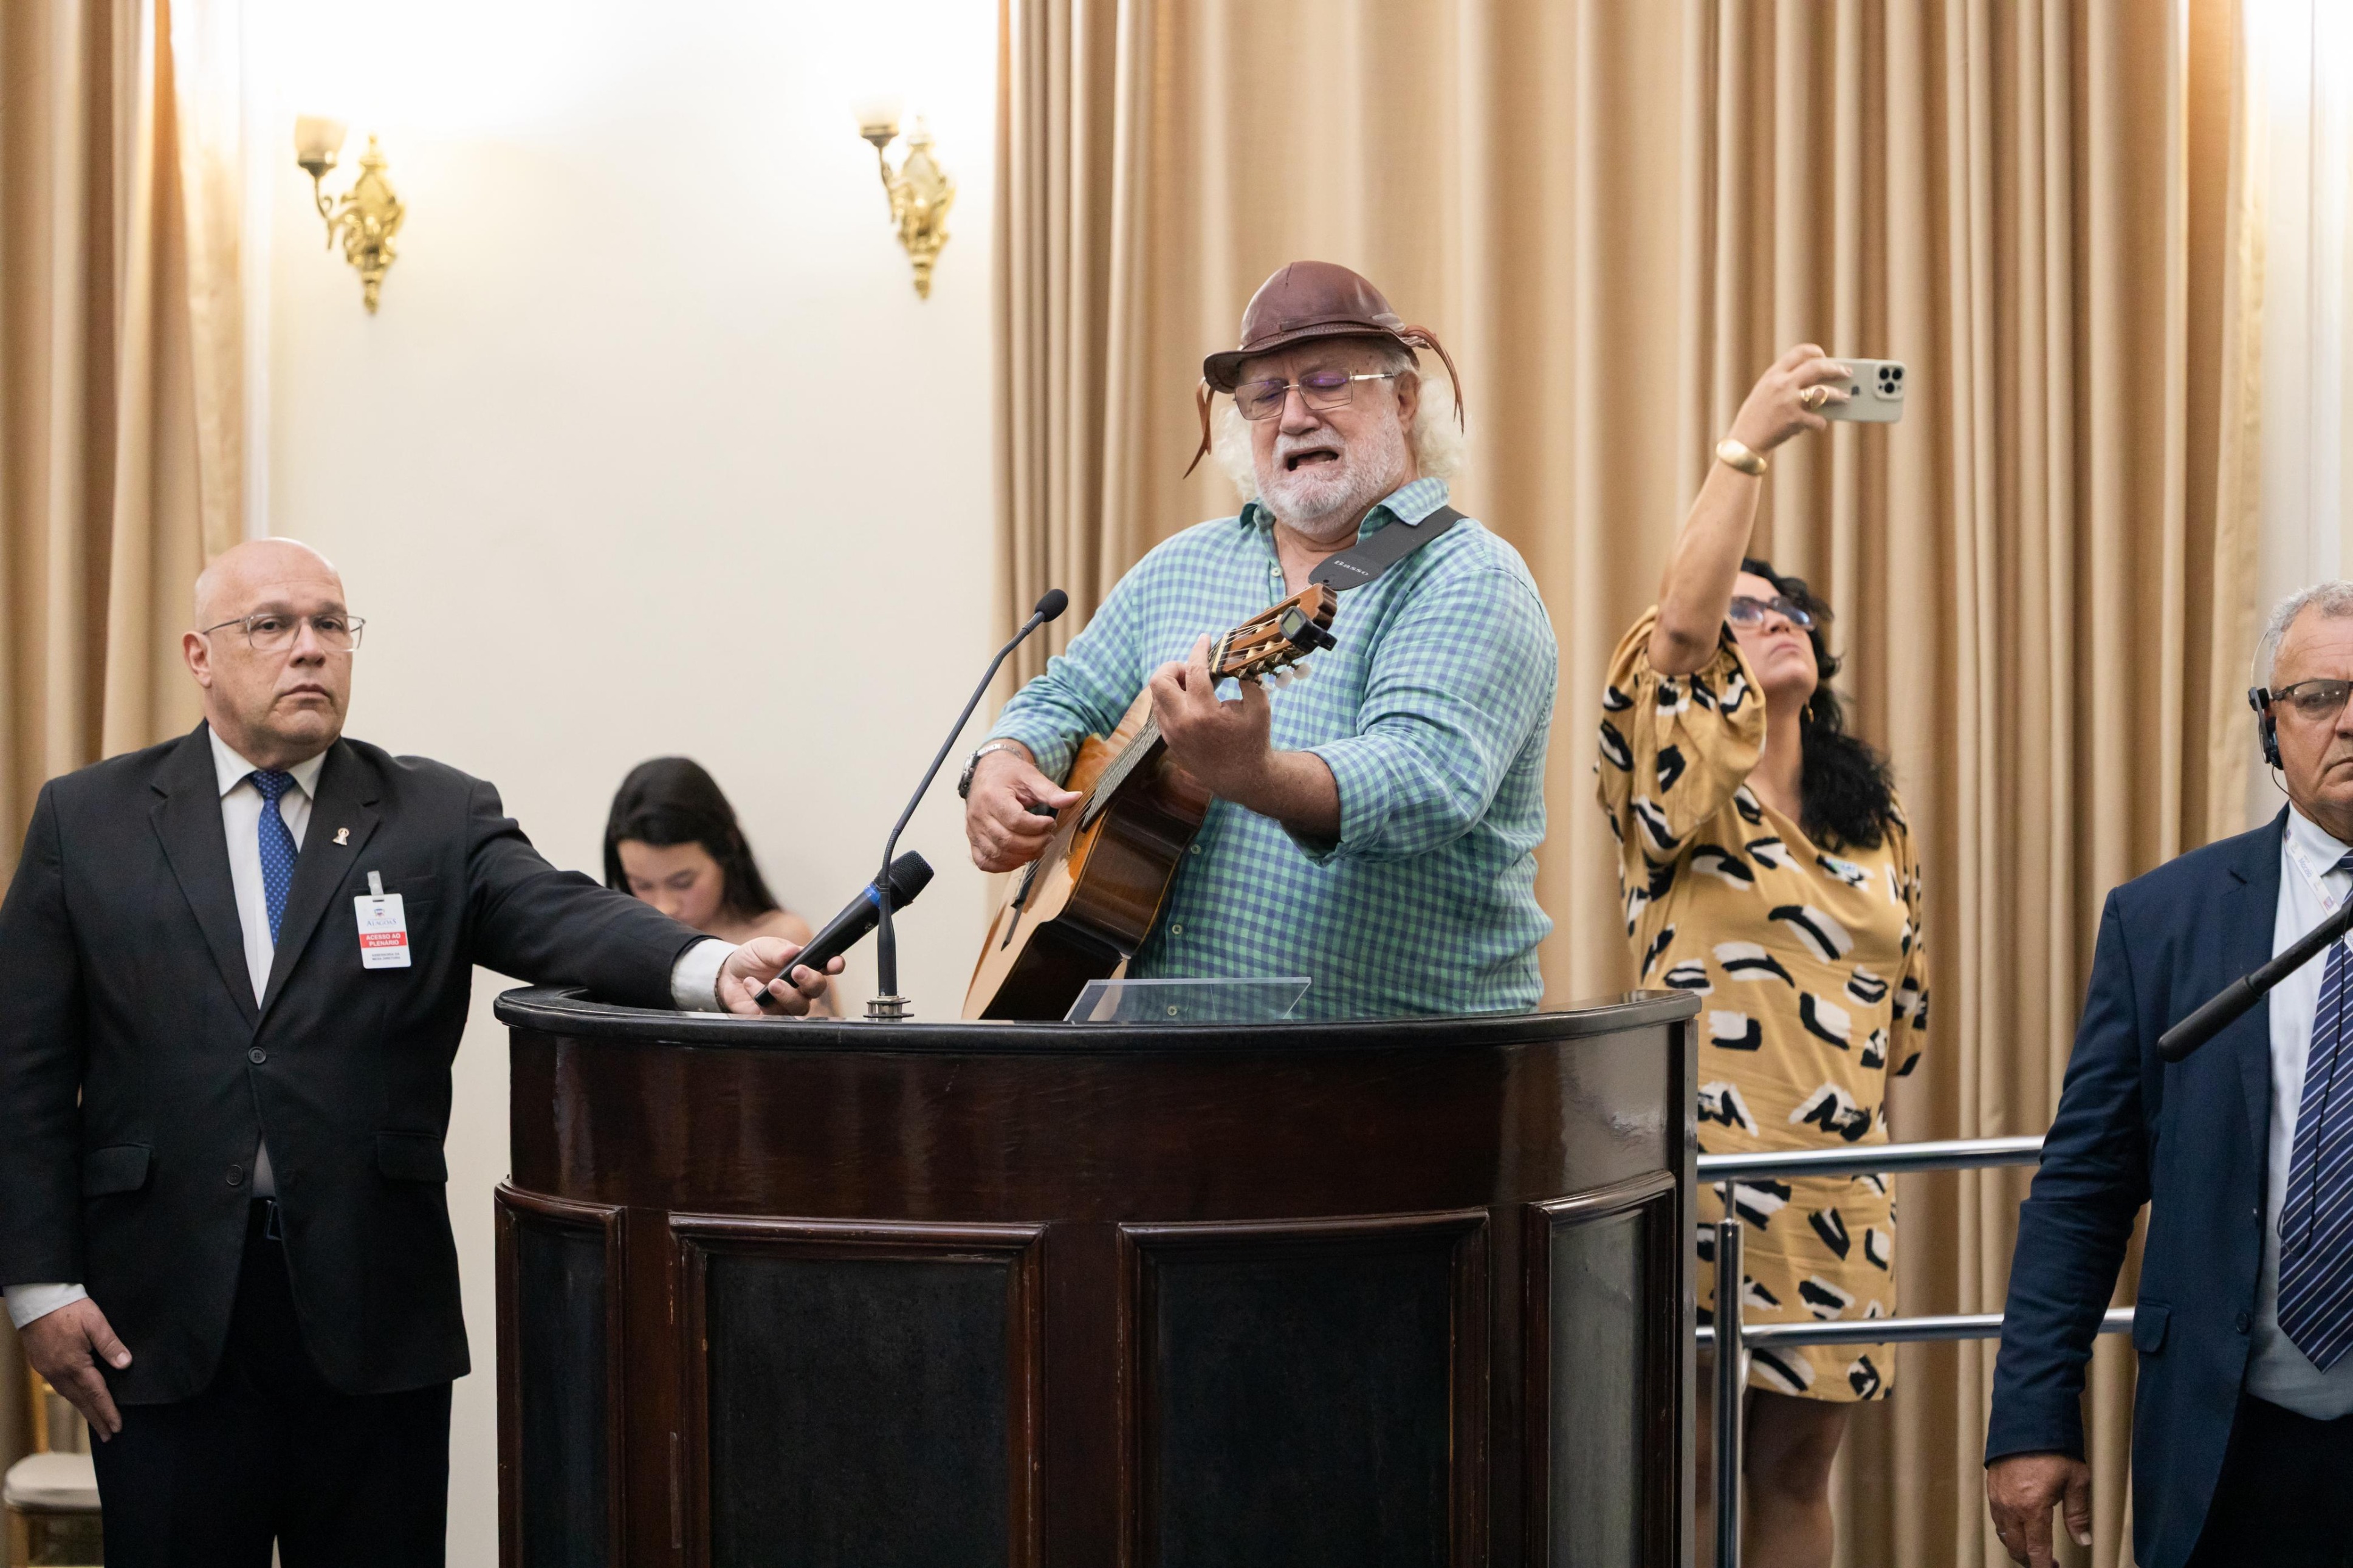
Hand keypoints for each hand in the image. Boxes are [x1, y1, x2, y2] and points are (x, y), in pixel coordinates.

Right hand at [20, 1297, 129, 1439]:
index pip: (95, 1394)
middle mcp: (58, 1372)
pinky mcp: (41, 1363)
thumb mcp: (95, 1322)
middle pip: (81, 1401)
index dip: (107, 1411)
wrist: (37, 1299)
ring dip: (83, 1409)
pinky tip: (78, 1398)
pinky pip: (59, 1386)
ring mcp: (47, 1369)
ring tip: (95, 1421)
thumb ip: (110, 1345)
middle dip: (96, 1418)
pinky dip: (72, 1396)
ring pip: (68, 1395)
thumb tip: (125, 1364)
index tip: (116, 1427)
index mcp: (74, 1365)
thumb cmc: (68, 1308)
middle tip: (108, 1435)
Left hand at [720, 937, 839, 1015]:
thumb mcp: (763, 947)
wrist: (727, 974)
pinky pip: (775, 1014)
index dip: (835, 966)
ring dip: (788, 995)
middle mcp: (801, 986)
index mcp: (804, 965)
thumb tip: (792, 952)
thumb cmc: (752, 958)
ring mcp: (788, 1002)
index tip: (834, 963)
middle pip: (817, 989)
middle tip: (796, 971)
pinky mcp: (772, 1015)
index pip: (826, 966)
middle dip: (810, 981)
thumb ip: (778, 950)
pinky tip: (750, 984)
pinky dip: (762, 999)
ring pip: (800, 1006)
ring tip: (772, 983)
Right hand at [964, 744, 1080, 872]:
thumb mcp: (1031, 777)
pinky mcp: (973, 839)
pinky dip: (1003, 866)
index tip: (1051, 822)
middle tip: (1049, 837)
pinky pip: (984, 862)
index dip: (1037, 826)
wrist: (988, 771)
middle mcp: (978, 815)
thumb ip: (1051, 791)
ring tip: (1039, 847)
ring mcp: (973, 830)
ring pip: (996, 854)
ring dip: (1022, 856)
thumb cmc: (1009, 774)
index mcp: (992, 796)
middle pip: (1006, 841)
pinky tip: (1020, 857)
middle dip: (1034, 844)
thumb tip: (1075, 797)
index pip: (1015, 821)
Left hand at [1149, 635, 1271, 806]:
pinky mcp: (1169, 741)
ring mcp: (1172, 734)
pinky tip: (1191, 701)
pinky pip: (1160, 711)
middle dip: (1173, 667)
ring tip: (1194, 686)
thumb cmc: (1253, 741)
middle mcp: (1182, 723)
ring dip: (1172, 684)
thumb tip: (1235, 656)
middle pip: (1158, 681)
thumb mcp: (1259, 706)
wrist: (1242, 778)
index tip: (1205, 638)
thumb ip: (1247, 677)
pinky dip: (1172, 700)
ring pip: (1156, 696)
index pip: (1194, 670)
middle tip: (1192, 670)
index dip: (1199, 649)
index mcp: (1205, 713)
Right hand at [1727, 342, 1851, 453]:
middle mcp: (1781, 384)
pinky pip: (1817, 419)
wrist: (1744, 443)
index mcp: (1772, 375)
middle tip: (1846, 373)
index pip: (1798, 353)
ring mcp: (1788, 401)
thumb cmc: (1755, 419)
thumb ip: (1784, 384)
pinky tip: (1820, 425)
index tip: (1824, 357)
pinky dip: (1821, 423)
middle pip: (1816, 367)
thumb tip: (1816, 383)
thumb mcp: (1764, 394)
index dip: (1815, 352)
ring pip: (1823, 391)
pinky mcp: (1793, 419)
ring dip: (1838, 395)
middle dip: (1835, 369)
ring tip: (1846, 397)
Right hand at [1986, 1452, 2091, 1566]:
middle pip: (2016, 1547)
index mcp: (2033, 1508)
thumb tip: (2083, 1540)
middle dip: (2030, 1560)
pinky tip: (2018, 1524)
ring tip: (2032, 1546)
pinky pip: (1996, 1517)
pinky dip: (2007, 1528)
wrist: (2027, 1419)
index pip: (2037, 1551)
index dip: (2045, 1567)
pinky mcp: (1991, 1487)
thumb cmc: (2053, 1447)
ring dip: (2017, 1545)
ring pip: (2003, 1534)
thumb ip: (2078, 1514)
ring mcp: (1998, 1497)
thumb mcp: (2076, 1480)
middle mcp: (2011, 1507)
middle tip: (2047, 1562)